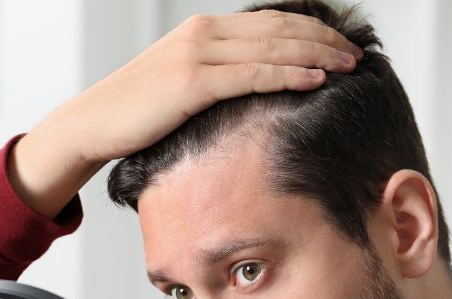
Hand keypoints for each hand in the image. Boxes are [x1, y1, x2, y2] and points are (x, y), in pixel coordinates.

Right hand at [9, 10, 363, 217]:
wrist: (94, 123)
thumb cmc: (138, 114)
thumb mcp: (182, 85)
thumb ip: (217, 77)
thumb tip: (252, 92)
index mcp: (204, 30)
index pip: (271, 23)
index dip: (311, 31)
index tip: (341, 46)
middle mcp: (204, 33)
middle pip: (279, 29)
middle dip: (323, 40)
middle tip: (357, 54)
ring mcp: (198, 54)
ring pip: (272, 48)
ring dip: (316, 55)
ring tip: (349, 65)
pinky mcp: (192, 81)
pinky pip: (252, 75)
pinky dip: (288, 74)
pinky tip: (316, 79)